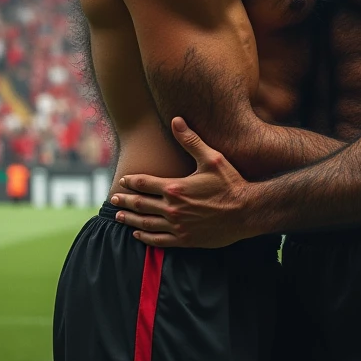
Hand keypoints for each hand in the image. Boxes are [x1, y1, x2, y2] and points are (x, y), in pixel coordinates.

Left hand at [110, 118, 252, 247]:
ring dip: (130, 219)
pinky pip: (158, 240)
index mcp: (175, 188)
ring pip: (145, 223)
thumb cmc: (231, 183)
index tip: (123, 181)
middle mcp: (172, 208)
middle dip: (124, 200)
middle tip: (113, 199)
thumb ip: (191, 140)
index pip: (144, 183)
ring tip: (119, 215)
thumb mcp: (212, 158)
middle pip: (140, 204)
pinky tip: (138, 234)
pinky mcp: (185, 240)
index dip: (131, 182)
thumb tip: (176, 120)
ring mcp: (177, 226)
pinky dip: (145, 237)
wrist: (247, 212)